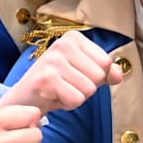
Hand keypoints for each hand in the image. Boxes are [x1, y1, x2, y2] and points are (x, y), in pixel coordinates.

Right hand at [0, 30, 121, 113]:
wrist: (24, 100)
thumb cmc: (55, 86)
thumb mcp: (83, 74)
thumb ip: (104, 71)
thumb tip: (117, 74)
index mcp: (73, 38)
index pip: (106, 62)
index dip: (95, 76)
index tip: (74, 76)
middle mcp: (62, 44)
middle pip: (99, 75)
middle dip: (86, 88)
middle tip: (66, 86)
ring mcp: (53, 60)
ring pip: (89, 89)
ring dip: (76, 97)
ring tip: (59, 91)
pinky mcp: (46, 79)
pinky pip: (77, 99)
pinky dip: (67, 104)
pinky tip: (53, 98)